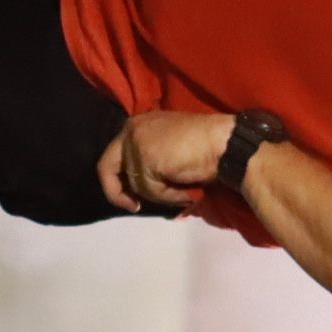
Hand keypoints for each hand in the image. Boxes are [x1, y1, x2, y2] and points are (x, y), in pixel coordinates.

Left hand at [102, 110, 234, 213]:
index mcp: (138, 124)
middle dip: (118, 192)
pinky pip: (149, 189)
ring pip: (135, 183)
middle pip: (106, 167)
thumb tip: (136, 191)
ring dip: (159, 195)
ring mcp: (136, 142)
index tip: (132, 198)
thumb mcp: (169, 148)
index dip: (117, 180)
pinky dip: (168, 196)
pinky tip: (186, 190)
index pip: (113, 155)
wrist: (224, 143)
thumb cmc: (205, 146)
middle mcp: (132, 129)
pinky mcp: (144, 157)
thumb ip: (148, 161)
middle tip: (134, 207)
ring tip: (183, 191)